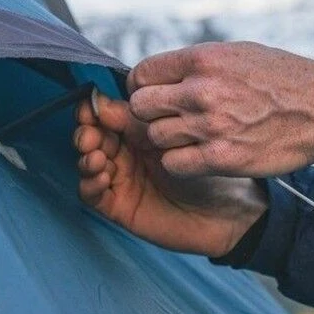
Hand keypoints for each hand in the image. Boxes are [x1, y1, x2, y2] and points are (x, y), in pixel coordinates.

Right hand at [73, 91, 267, 257]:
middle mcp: (126, 153)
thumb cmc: (209, 169)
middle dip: (86, 132)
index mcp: (138, 131)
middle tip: (91, 133)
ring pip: (87, 163)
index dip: (94, 110)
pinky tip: (102, 176)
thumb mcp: (174, 138)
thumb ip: (139, 122)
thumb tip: (102, 102)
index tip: (90, 105)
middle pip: (91, 137)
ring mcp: (120, 178)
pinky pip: (92, 194)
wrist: (227, 211)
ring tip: (97, 155)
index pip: (106, 115)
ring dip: (85, 156)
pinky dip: (90, 184)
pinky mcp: (118, 205)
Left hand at [126, 42, 313, 177]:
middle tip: (168, 118)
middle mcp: (202, 90)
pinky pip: (174, 163)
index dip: (143, 86)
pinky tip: (197, 155)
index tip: (153, 94)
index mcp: (203, 59)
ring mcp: (210, 125)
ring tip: (190, 136)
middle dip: (149, 113)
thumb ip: (198, 65)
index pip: (143, 73)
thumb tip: (162, 75)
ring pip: (155, 136)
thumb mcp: (238, 54)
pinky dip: (180, 161)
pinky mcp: (222, 157)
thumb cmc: (284, 79)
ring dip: (167, 138)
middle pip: (141, 106)